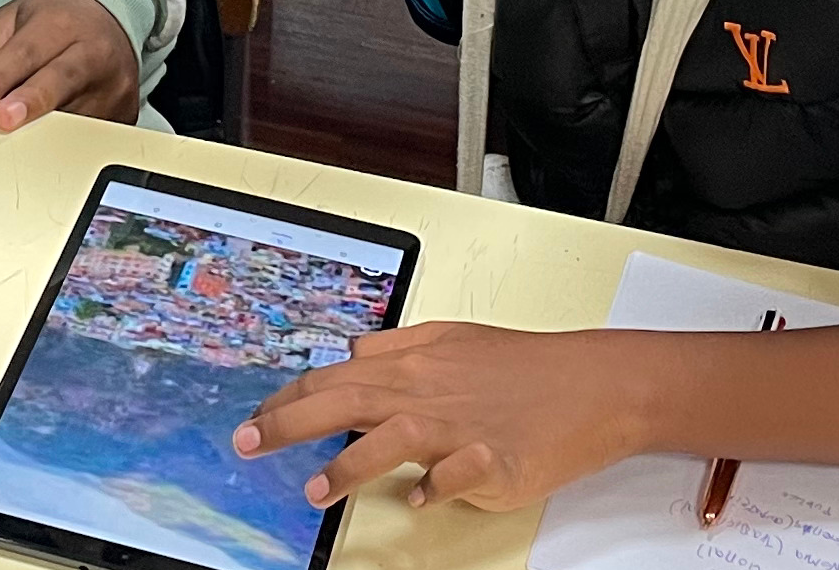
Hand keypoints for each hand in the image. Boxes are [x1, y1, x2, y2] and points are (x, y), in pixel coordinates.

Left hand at [0, 0, 139, 130]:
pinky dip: (67, 145)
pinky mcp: (124, 111)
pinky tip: (48, 144)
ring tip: (19, 142)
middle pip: (61, 79)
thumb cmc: (52, 20)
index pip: (26, 51)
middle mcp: (93, 50)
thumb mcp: (10, 18)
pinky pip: (94, 136)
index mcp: (61, 22)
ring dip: (44, 132)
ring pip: (77, 116)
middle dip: (31, 101)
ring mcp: (114, 83)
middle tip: (3, 120)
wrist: (107, 15)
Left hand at [236, 322, 643, 511]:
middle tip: (246, 443)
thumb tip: (352, 350)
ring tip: (313, 488)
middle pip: (346, 400)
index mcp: (413, 365)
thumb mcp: (452, 338)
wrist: (593, 384)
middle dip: (289, 422)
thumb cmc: (523, 367)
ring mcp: (462, 426)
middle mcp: (428, 392)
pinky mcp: (496, 458)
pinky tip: (415, 499)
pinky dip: (434, 486)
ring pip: (393, 437)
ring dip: (349, 464)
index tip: (252, 418)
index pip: (333, 378)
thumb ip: (397, 345)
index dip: (287, 399)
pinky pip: (457, 474)